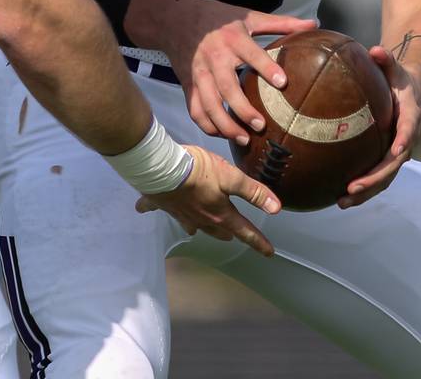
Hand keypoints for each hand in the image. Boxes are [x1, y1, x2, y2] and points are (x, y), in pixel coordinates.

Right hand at [135, 145, 280, 255]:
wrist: (161, 168)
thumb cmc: (198, 170)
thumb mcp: (231, 177)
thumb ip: (253, 192)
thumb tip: (276, 208)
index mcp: (219, 213)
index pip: (244, 231)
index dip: (258, 241)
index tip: (269, 252)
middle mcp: (200, 218)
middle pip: (218, 230)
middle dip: (229, 234)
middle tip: (236, 236)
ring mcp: (179, 213)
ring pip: (193, 225)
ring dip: (199, 228)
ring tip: (200, 230)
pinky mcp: (161, 204)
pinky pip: (159, 209)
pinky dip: (153, 209)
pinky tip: (144, 209)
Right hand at [149, 0, 314, 145]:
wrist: (176, 18)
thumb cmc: (219, 18)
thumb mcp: (249, 17)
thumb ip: (280, 23)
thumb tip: (313, 24)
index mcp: (232, 38)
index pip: (251, 54)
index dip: (266, 68)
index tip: (283, 83)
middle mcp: (214, 57)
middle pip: (227, 87)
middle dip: (243, 109)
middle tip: (261, 125)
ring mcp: (199, 73)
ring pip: (208, 104)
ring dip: (225, 124)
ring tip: (244, 138)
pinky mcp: (188, 85)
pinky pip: (195, 109)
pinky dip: (207, 125)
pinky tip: (222, 134)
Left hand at [339, 44, 420, 207]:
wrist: (413, 93)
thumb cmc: (398, 77)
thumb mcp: (394, 67)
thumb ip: (387, 59)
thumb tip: (375, 49)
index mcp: (411, 116)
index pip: (409, 130)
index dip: (404, 140)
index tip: (395, 150)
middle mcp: (406, 139)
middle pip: (393, 164)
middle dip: (374, 179)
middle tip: (352, 188)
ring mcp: (397, 152)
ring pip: (384, 178)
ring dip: (365, 193)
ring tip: (341, 202)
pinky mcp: (386, 159)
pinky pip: (375, 177)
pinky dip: (360, 189)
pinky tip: (336, 197)